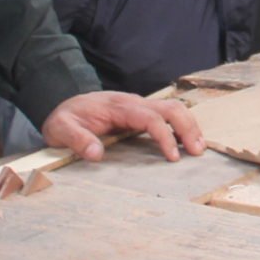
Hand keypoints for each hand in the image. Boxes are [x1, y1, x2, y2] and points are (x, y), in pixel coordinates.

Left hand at [39, 91, 205, 162]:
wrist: (64, 106)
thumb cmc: (65, 119)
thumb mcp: (60, 129)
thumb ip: (77, 139)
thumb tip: (96, 154)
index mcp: (117, 106)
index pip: (149, 117)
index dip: (164, 135)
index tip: (173, 157)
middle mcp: (132, 102)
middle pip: (170, 107)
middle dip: (187, 127)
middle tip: (198, 151)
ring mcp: (138, 106)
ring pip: (172, 108)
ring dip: (189, 126)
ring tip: (199, 148)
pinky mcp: (140, 112)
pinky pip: (166, 114)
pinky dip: (181, 126)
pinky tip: (187, 141)